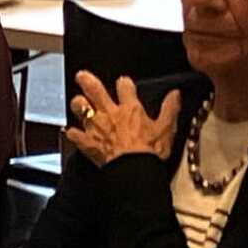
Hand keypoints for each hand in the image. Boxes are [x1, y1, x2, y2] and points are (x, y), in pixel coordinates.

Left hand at [64, 71, 179, 167]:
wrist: (134, 171)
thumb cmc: (150, 152)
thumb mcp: (167, 128)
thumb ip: (170, 109)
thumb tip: (175, 94)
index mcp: (130, 109)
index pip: (124, 86)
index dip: (123, 82)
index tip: (122, 82)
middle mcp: (110, 113)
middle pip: (94, 89)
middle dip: (86, 80)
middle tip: (81, 76)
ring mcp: (96, 127)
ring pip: (80, 107)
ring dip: (77, 104)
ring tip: (77, 102)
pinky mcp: (87, 142)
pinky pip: (74, 134)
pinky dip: (72, 133)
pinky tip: (71, 132)